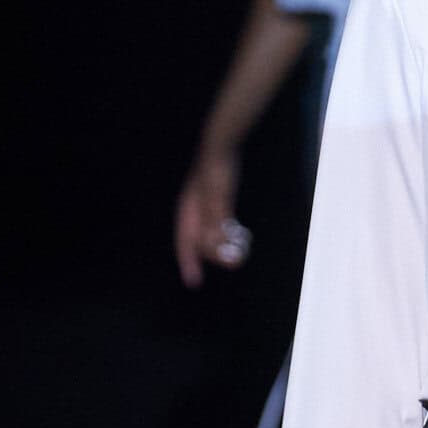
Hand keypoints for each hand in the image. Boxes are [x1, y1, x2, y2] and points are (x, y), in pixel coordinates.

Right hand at [175, 148, 250, 289]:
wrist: (220, 146)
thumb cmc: (216, 170)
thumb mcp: (217, 196)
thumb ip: (216, 219)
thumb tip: (215, 243)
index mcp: (188, 212)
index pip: (185, 243)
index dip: (188, 263)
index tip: (194, 282)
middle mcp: (194, 214)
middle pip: (201, 244)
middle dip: (217, 255)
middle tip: (236, 260)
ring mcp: (204, 210)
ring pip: (213, 237)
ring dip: (226, 246)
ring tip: (242, 247)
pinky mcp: (216, 205)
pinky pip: (220, 228)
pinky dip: (229, 235)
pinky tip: (240, 235)